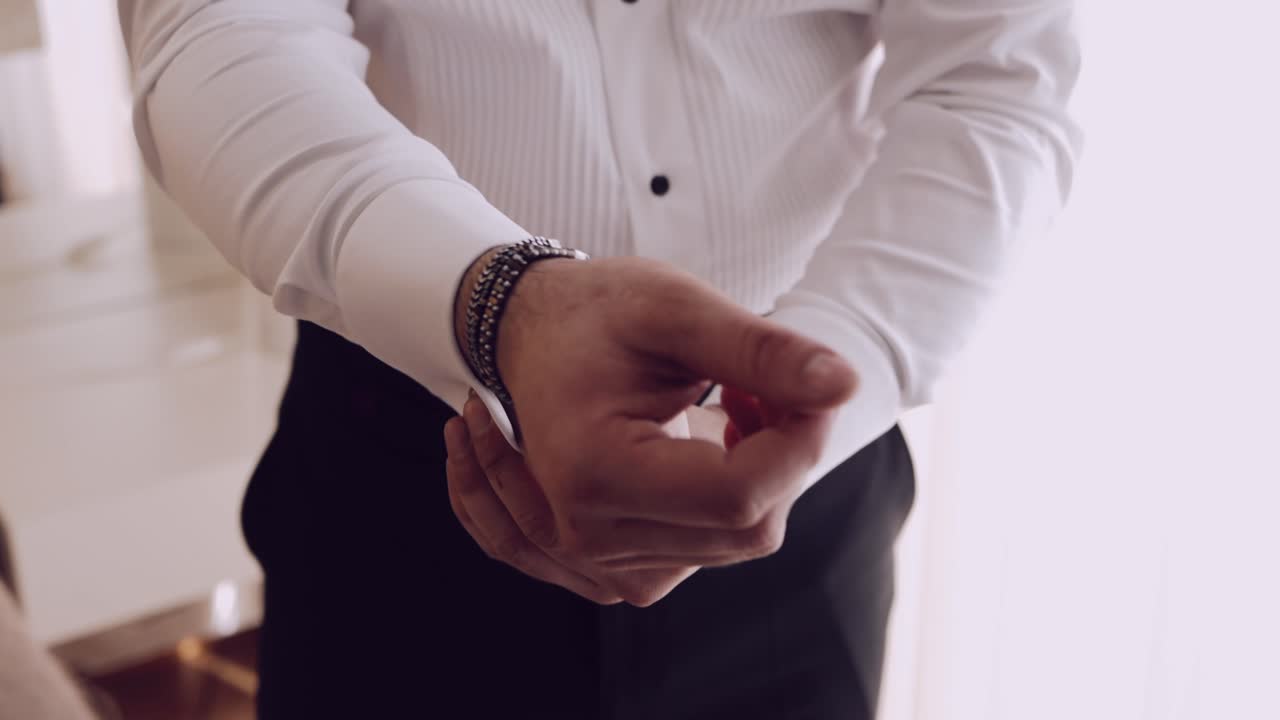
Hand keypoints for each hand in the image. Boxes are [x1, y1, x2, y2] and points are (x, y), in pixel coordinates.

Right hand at [452, 256, 856, 604]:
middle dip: (788, 453)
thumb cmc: (597, 311)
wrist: (535, 334)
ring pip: (742, 538)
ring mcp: (605, 557)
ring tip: (738, 398)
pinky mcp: (626, 562)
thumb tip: (844, 385)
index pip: (740, 493)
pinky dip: (739, 495)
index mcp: (592, 469)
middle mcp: (591, 531)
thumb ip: (759, 349)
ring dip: (766, 471)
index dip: (802, 440)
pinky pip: (718, 545)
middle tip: (773, 379)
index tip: (815, 383)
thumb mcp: (675, 309)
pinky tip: (721, 438)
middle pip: (749, 523)